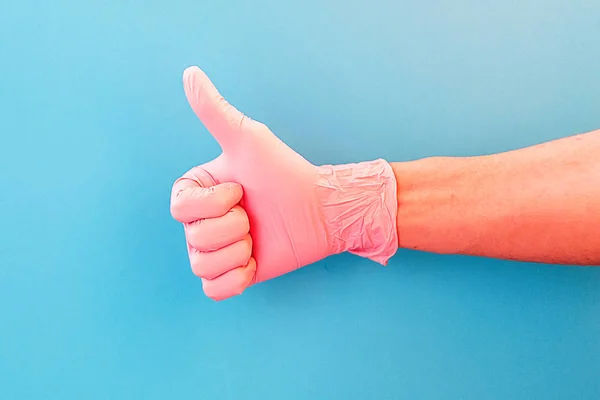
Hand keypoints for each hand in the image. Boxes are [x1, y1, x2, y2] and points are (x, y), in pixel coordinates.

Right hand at [170, 66, 398, 300]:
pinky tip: (254, 265)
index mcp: (198, 192)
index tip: (241, 191)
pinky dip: (234, 280)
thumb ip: (214, 111)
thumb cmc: (285, 171)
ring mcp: (218, 250)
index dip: (212, 204)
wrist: (320, 209)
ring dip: (237, 253)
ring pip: (202, 265)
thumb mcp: (248, 139)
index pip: (180, 208)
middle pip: (193, 239)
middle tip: (256, 217)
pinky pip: (213, 290)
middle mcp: (203, 222)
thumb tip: (190, 73)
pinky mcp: (234, 274)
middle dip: (233, 228)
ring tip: (258, 239)